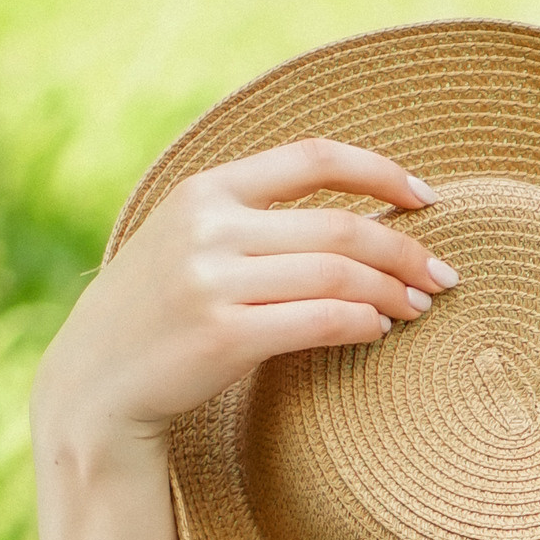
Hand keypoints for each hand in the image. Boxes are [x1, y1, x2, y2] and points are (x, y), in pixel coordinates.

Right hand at [35, 137, 455, 460]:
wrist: (95, 381)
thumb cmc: (158, 312)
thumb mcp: (187, 239)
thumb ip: (249, 217)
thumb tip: (352, 215)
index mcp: (206, 189)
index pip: (312, 157)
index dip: (379, 172)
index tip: (426, 198)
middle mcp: (209, 226)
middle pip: (339, 226)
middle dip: (406, 252)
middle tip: (444, 276)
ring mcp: (213, 280)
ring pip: (337, 275)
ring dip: (391, 294)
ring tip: (417, 309)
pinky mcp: (224, 335)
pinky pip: (319, 321)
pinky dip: (361, 325)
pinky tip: (378, 332)